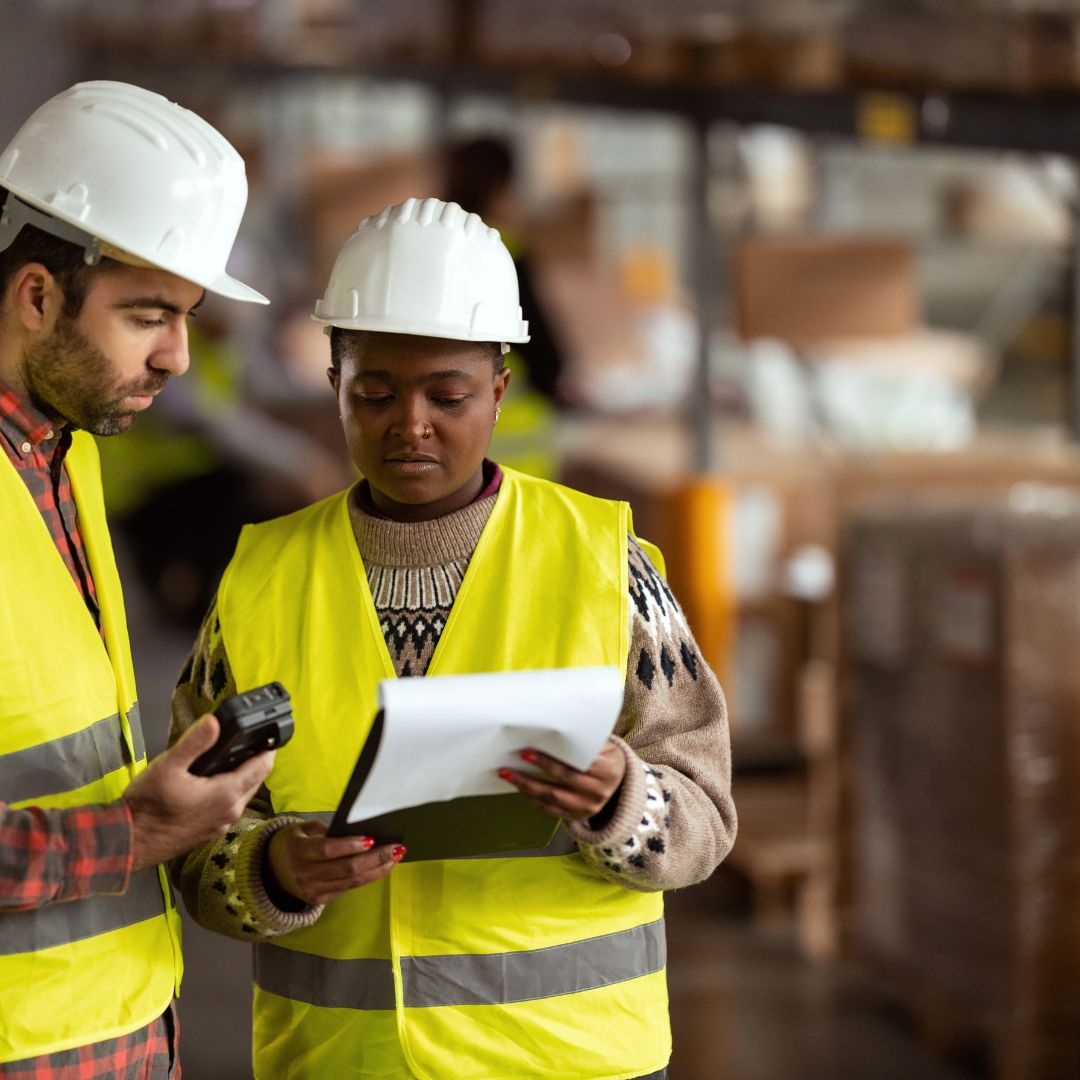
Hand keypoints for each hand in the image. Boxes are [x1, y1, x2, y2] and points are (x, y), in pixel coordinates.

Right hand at [124, 714, 273, 871]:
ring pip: (243, 794)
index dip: (267, 748)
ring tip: (230, 758)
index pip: (262, 766)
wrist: (128, 842)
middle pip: (255, 780)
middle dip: (254, 760)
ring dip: (241, 777)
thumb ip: (194, 742)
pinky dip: (228, 792)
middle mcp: (230, 812)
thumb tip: (214, 721)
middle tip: (247, 741)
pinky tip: (212, 783)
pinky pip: (228, 807)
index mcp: (226, 794)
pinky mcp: (209, 832)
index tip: (266, 733)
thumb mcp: (168, 766)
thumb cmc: (147, 807)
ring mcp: (220, 824)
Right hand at [266, 821, 402, 905]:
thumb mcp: (303, 829)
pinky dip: (368, 878)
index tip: (372, 839)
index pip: (327, 850)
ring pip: (351, 881)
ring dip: (377, 869)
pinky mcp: (321, 900)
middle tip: (396, 848)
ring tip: (395, 856)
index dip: (350, 845)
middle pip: (346, 868)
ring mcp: (313, 891)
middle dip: (374, 858)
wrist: (271, 870)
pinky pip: (348, 888)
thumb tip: (359, 832)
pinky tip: (382, 867)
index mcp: (298, 851)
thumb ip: (327, 831)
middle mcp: (305, 874)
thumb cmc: (293, 842)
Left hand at [498, 738, 626, 821]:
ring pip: (553, 798)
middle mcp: (599, 791)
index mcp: (607, 770)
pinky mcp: (578, 816)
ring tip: (508, 776)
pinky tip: (521, 788)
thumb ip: (583, 738)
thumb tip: (550, 725)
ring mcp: (589, 806)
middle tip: (512, 763)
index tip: (527, 752)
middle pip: (562, 782)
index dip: (549, 760)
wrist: (619, 782)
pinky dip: (534, 799)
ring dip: (527, 787)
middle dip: (534, 772)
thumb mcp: (603, 744)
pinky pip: (552, 810)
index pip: (574, 765)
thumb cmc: (605, 756)